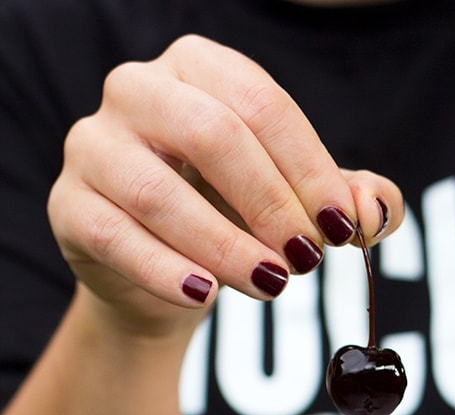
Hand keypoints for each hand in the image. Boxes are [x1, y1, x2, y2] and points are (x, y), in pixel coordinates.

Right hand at [47, 34, 402, 331]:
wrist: (163, 279)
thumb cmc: (233, 220)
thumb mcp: (295, 205)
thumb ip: (344, 201)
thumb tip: (375, 210)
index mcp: (198, 68)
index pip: (261, 104)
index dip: (309, 168)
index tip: (343, 226)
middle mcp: (138, 90)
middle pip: (212, 135)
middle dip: (270, 203)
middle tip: (307, 259)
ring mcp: (94, 146)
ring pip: (159, 192)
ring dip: (224, 246)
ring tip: (271, 286)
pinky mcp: (70, 206)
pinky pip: (116, 237)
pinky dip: (166, 271)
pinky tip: (205, 297)